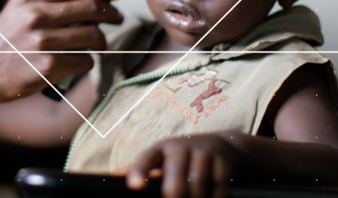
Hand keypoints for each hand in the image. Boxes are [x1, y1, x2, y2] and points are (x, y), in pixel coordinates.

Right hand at [0, 0, 122, 103]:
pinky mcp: (49, 65)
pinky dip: (86, 62)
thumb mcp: (19, 10)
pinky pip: (85, 60)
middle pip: (91, 7)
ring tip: (96, 44)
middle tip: (117, 17)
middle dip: (111, 13)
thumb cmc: (5, 41)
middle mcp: (36, 15)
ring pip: (94, 35)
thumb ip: (49, 1)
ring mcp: (43, 41)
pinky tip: (75, 63)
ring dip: (100, 41)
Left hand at [126, 131, 246, 197]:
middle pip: (176, 176)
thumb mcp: (163, 159)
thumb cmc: (183, 158)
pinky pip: (219, 185)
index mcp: (162, 148)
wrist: (223, 145)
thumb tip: (114, 178)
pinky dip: (215, 197)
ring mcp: (204, 152)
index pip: (147, 158)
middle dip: (174, 194)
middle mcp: (182, 147)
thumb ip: (142, 169)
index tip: (135, 187)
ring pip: (198, 182)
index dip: (139, 171)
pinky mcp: (223, 160)